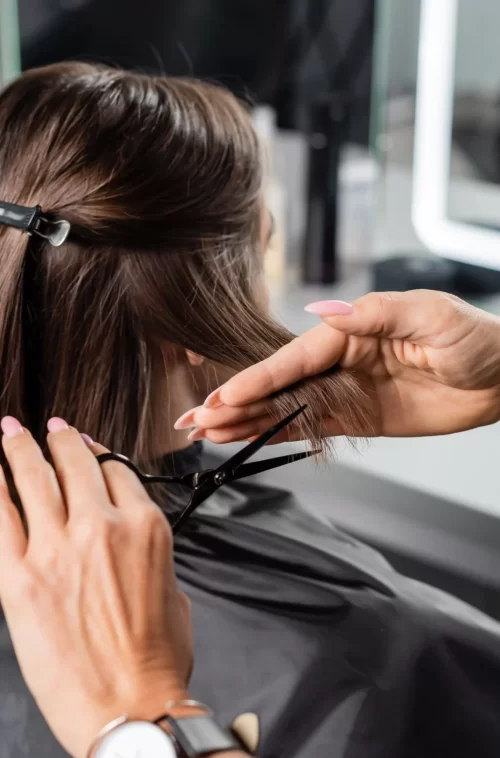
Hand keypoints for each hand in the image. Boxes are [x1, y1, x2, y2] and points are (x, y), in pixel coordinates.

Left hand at [0, 417, 191, 757]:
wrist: (132, 710)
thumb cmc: (158, 661)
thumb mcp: (174, 594)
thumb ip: (150, 559)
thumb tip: (129, 551)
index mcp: (145, 529)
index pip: (117, 471)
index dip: (99, 452)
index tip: (87, 446)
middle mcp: (102, 527)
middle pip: (75, 463)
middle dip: (60, 439)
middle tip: (48, 427)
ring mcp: (58, 549)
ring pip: (34, 478)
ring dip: (19, 448)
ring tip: (10, 432)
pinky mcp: (20, 579)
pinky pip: (0, 516)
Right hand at [175, 290, 499, 440]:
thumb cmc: (472, 337)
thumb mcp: (427, 314)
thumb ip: (373, 315)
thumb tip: (322, 313)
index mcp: (348, 332)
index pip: (291, 359)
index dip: (256, 380)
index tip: (224, 396)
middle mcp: (338, 362)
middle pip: (277, 386)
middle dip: (235, 403)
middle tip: (195, 419)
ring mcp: (344, 392)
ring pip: (285, 410)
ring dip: (246, 421)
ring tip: (206, 433)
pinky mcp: (356, 419)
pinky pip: (310, 428)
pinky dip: (277, 435)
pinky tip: (247, 439)